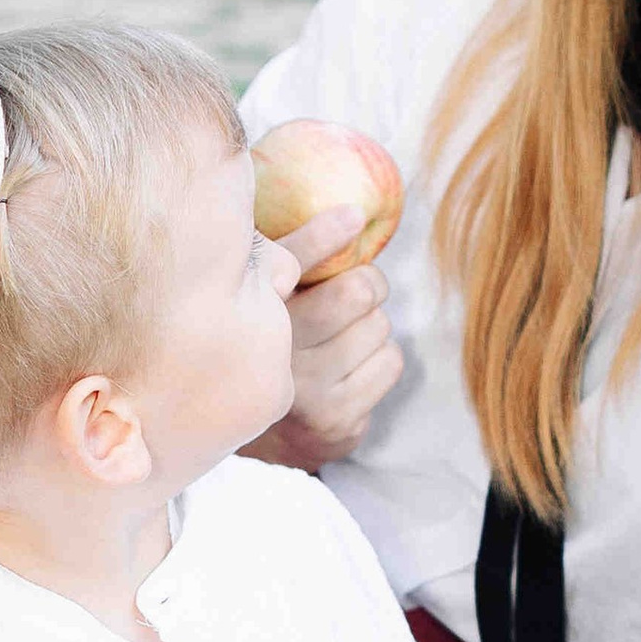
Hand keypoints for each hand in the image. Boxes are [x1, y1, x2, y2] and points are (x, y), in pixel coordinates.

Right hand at [259, 205, 402, 469]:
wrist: (256, 430)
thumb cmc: (268, 340)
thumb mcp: (263, 295)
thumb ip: (290, 255)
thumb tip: (353, 211)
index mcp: (250, 313)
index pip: (294, 259)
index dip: (327, 233)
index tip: (353, 216)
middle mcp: (273, 354)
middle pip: (358, 291)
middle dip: (367, 284)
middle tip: (353, 291)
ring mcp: (306, 393)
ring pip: (380, 328)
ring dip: (371, 326)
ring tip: (342, 335)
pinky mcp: (337, 421)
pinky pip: (390, 363)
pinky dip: (380, 358)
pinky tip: (350, 367)